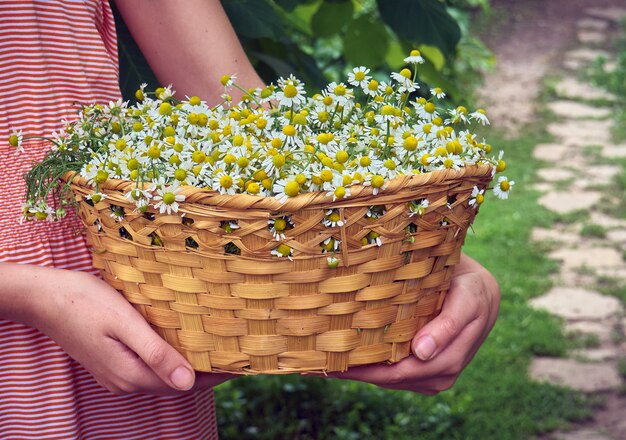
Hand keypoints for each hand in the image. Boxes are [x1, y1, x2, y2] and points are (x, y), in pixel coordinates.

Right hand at [10, 264, 233, 394]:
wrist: (43, 297)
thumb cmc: (84, 302)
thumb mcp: (124, 324)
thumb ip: (156, 353)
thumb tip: (188, 382)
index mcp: (131, 374)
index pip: (186, 382)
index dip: (217, 374)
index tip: (244, 363)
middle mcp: (125, 381)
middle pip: (177, 381)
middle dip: (208, 370)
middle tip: (238, 351)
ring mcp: (116, 373)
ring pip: (164, 374)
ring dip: (190, 363)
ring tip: (218, 345)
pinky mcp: (111, 361)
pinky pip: (150, 366)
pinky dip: (172, 357)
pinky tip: (182, 341)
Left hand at [310, 254, 499, 393]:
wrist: (480, 292)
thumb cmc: (471, 288)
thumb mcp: (467, 299)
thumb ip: (448, 325)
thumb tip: (421, 353)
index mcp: (450, 356)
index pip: (400, 370)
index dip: (363, 369)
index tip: (329, 361)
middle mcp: (439, 373)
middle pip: (387, 378)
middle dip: (350, 371)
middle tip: (310, 361)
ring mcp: (429, 375)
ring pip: (385, 378)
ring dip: (353, 371)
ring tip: (315, 360)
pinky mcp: (421, 371)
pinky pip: (389, 372)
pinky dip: (364, 367)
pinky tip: (339, 359)